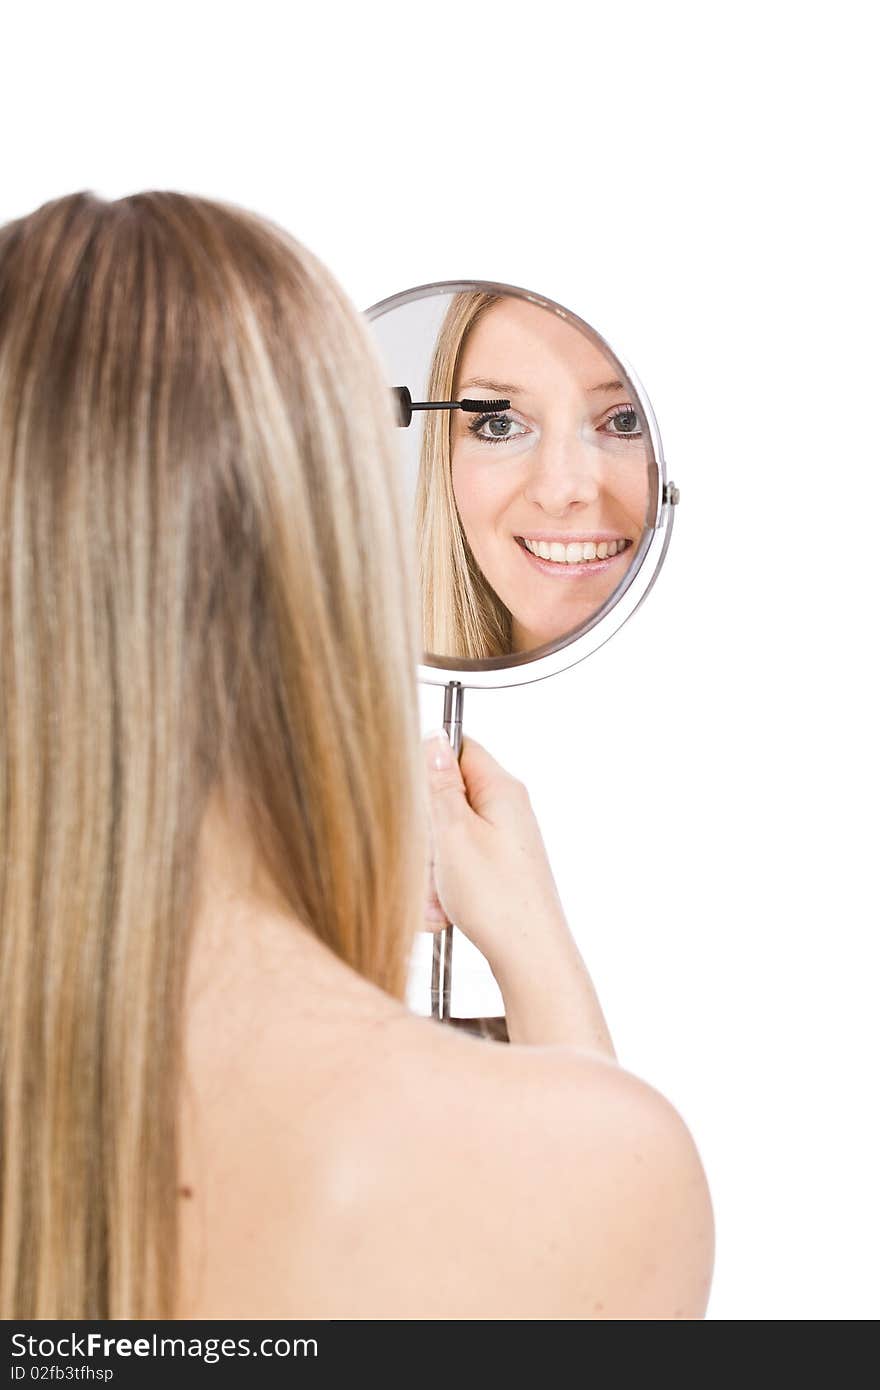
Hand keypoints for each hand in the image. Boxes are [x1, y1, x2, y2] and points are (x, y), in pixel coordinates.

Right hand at [422, 730, 571, 984]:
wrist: (530, 957)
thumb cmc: (498, 899)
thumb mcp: (454, 834)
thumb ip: (438, 784)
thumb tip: (432, 737)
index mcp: (501, 790)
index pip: (456, 750)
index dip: (426, 769)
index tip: (412, 799)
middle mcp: (505, 810)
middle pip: (444, 798)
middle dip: (425, 833)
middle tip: (431, 860)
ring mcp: (501, 840)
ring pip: (443, 837)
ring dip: (429, 867)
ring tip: (439, 895)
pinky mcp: (495, 868)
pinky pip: (454, 866)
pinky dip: (442, 887)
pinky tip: (445, 911)